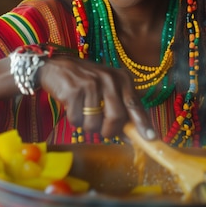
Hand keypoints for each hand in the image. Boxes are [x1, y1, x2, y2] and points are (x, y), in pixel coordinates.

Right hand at [38, 55, 155, 139]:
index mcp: (121, 78)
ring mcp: (90, 84)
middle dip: (110, 131)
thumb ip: (121, 109)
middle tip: (104, 131)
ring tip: (84, 112)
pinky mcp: (72, 91)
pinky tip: (72, 107)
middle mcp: (108, 79)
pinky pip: (77, 120)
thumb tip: (132, 136)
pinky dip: (74, 120)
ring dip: (88, 126)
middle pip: (116, 117)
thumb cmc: (86, 81)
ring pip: (94, 123)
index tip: (150, 138)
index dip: (142, 123)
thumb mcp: (108, 88)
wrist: (55, 67)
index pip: (134, 104)